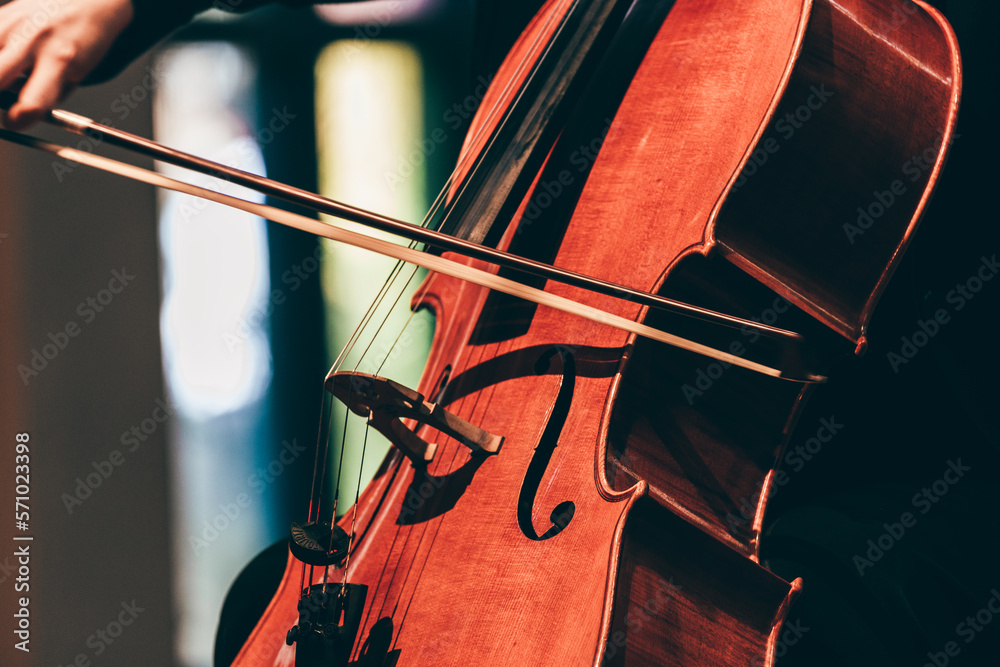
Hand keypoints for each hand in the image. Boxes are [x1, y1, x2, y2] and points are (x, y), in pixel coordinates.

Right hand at [0, 0, 132, 128]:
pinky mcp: (1, 14)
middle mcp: (33, 40)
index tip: (15, 120)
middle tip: (6, 102)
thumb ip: (48, 95)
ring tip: (10, 74)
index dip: (19, 118)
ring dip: (0, 73)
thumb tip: (17, 115)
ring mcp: (12, 24)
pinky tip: (9, 57)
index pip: (33, 101)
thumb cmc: (84, 41)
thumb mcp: (78, 74)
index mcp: (61, 61)